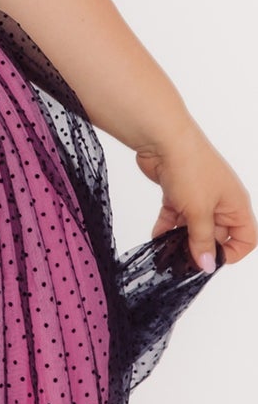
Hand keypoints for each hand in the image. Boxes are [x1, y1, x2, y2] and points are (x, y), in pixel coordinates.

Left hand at [135, 121, 254, 274]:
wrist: (163, 139)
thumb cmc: (190, 167)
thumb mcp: (199, 211)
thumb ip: (202, 240)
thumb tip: (207, 264)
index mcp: (236, 205)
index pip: (246, 237)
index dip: (232, 252)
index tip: (212, 260)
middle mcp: (221, 202)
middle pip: (217, 235)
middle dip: (201, 248)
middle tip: (184, 262)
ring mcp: (199, 196)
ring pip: (193, 226)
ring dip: (180, 240)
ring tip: (168, 254)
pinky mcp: (178, 192)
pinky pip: (175, 216)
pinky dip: (166, 227)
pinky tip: (157, 237)